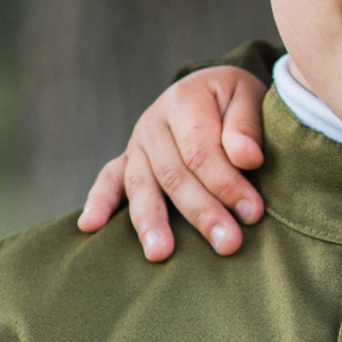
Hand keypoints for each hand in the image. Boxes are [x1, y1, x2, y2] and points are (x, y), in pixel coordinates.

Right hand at [76, 67, 267, 259]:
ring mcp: (137, 144)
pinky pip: (108, 180)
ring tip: (160, 254)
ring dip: (151, 222)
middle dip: (203, 212)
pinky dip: (98, 202)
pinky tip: (89, 226)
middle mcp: (153, 123)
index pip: (201, 151)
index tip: (253, 212)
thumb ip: (246, 125)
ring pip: (142, 186)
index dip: (227, 183)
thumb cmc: (235, 98)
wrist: (209, 88)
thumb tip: (247, 158)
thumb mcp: (249, 96)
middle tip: (227, 243)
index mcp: (183, 101)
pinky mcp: (128, 160)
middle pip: (174, 175)